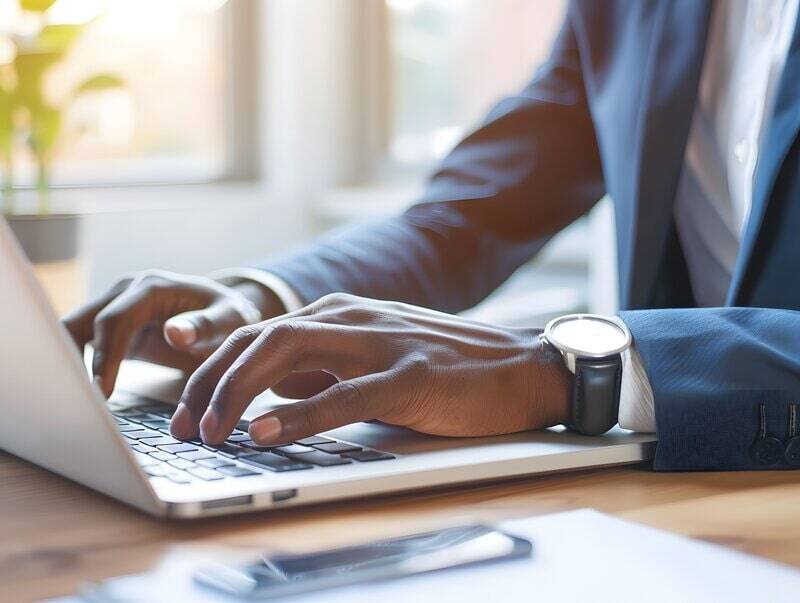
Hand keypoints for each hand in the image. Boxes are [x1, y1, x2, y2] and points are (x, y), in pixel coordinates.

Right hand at [62, 269, 287, 396]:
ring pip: (73, 332)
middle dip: (73, 360)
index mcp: (151, 288)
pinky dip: (75, 367)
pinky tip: (76, 396)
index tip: (101, 391)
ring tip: (69, 402)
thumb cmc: (229, 316)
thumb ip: (204, 327)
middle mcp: (126, 292)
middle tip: (74, 402)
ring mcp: (115, 307)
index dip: (105, 355)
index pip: (115, 320)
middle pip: (82, 323)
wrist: (226, 313)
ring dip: (67, 363)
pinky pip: (81, 344)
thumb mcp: (229, 321)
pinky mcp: (111, 328)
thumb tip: (174, 333)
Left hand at [170, 293, 572, 444]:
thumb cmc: (448, 369)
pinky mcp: (412, 375)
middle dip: (211, 381)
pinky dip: (300, 413)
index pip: (260, 334)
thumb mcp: (374, 362)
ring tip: (209, 430)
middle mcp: (354, 319)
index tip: (189, 408)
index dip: (215, 370)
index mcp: (343, 315)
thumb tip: (272, 393)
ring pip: (290, 354)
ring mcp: (383, 343)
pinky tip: (265, 431)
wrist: (523, 366)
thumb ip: (323, 371)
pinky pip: (345, 392)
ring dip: (239, 393)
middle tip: (184, 426)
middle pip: (261, 339)